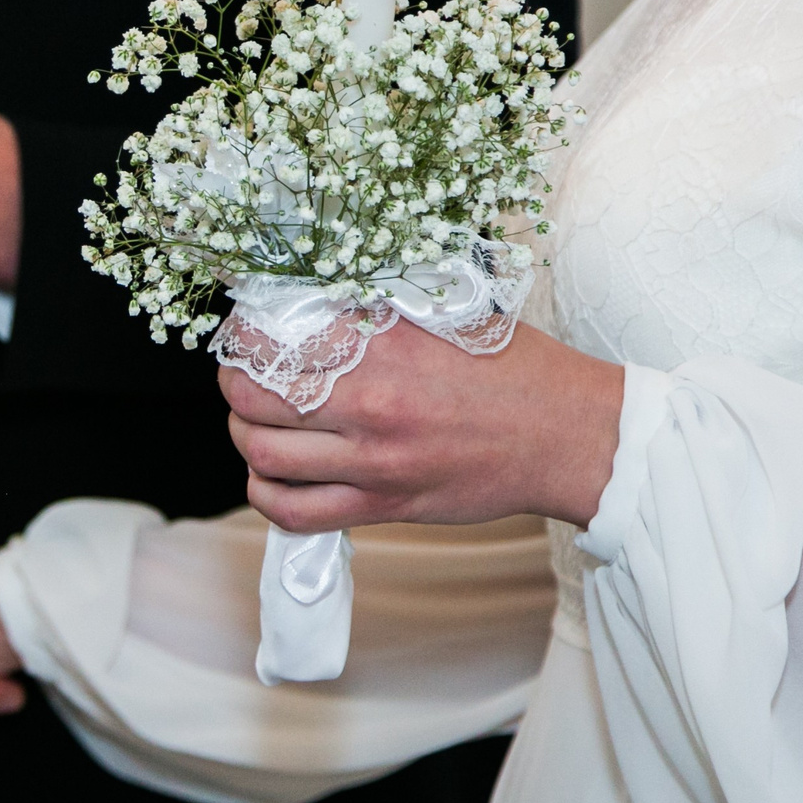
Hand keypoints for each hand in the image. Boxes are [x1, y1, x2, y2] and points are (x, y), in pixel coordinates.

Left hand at [224, 320, 622, 534]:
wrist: (568, 436)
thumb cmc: (513, 370)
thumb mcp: (448, 310)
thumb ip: (381, 303)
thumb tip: (319, 289)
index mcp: (382, 342)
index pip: (275, 334)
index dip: (244, 333)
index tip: (245, 332)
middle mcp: (370, 401)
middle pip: (252, 395)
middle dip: (234, 385)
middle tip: (242, 378)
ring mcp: (373, 461)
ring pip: (263, 454)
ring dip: (245, 437)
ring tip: (256, 425)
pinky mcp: (383, 506)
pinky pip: (295, 513)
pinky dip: (268, 494)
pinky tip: (275, 475)